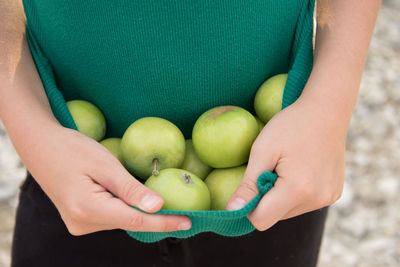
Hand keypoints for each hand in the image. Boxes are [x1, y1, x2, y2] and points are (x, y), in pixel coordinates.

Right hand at [27, 125, 190, 234]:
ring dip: (136, 209)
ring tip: (148, 192)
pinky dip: (124, 207)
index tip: (188, 222)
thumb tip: (159, 207)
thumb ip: (131, 189)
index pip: (136, 221)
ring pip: (120, 219)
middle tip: (180, 207)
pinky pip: (110, 216)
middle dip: (153, 215)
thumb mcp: (106, 165)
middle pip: (128, 222)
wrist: (41, 147)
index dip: (164, 222)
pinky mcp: (79, 220)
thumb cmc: (73, 149)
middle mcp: (82, 223)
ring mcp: (79, 224)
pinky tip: (129, 195)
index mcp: (88, 209)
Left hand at [226, 96, 345, 230]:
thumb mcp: (262, 150)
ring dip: (280, 196)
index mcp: (298, 190)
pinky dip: (295, 192)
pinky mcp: (333, 194)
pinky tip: (299, 169)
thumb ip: (248, 185)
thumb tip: (231, 211)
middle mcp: (317, 200)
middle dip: (265, 198)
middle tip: (271, 168)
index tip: (251, 182)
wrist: (326, 110)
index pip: (261, 220)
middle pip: (274, 216)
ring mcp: (328, 198)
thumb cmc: (290, 125)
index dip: (249, 205)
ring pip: (288, 211)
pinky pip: (303, 204)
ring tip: (286, 167)